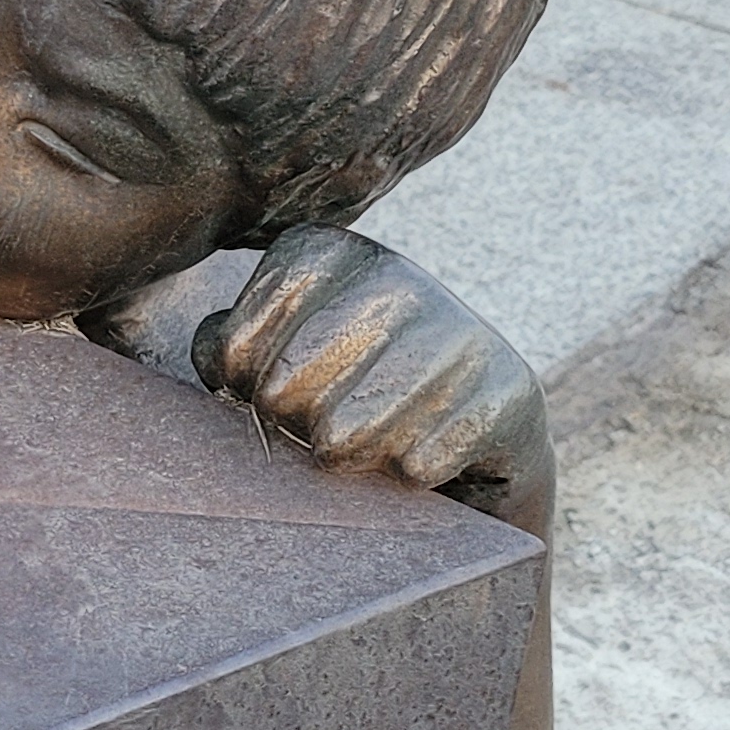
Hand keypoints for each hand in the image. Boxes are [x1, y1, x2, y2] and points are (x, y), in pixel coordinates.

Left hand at [192, 225, 548, 527]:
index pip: (235, 349)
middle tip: (320, 426)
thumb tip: (220, 356)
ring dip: (348, 459)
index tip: (267, 388)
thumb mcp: (277, 355)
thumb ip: (228, 349)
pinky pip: (414, 464)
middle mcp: (395, 275)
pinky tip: (421, 454)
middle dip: (293, 429)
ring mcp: (457, 328)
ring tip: (363, 444)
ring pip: (346, 435)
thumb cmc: (351, 390)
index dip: (242, 392)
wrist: (475, 432)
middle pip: (285, 392)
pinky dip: (406, 476)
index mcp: (328, 252)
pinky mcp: (508, 390)